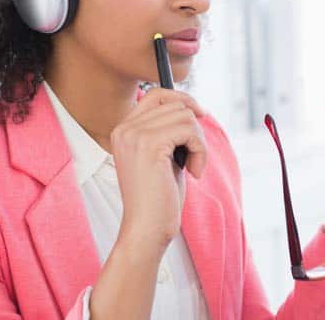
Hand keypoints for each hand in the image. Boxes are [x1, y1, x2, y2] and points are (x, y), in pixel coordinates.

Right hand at [110, 88, 207, 255]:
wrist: (146, 229)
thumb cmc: (159, 197)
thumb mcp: (163, 156)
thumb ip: (169, 130)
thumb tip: (194, 108)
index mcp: (123, 130)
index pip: (156, 94)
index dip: (182, 99)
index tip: (200, 114)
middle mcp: (125, 128)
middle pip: (175, 104)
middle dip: (194, 128)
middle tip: (195, 156)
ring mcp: (135, 135)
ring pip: (186, 116)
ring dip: (199, 142)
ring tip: (193, 166)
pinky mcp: (150, 145)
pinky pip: (190, 130)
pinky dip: (201, 151)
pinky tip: (193, 172)